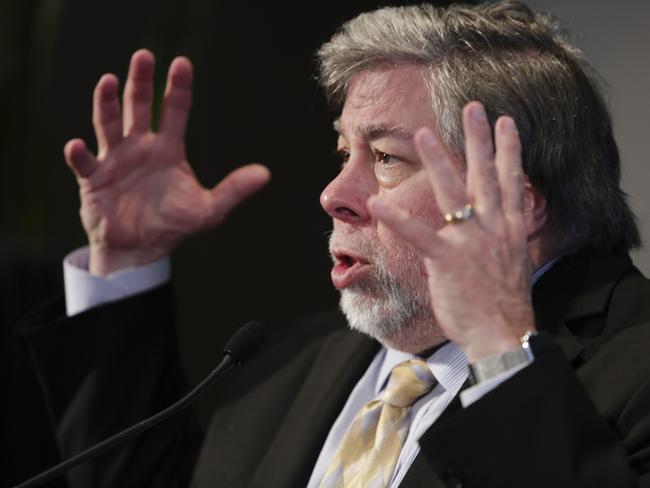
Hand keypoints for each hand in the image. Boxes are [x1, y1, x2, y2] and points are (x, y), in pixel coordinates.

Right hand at [64, 50, 269, 274]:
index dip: (178, 88)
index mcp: (169, 150)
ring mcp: (115, 159)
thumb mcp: (209, 210)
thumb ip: (233, 190)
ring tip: (108, 80)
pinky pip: (84, 163)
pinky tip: (77, 145)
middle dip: (141, 82)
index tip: (182, 63)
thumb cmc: (173, 226)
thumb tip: (265, 174)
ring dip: (107, 103)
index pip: (176, 111)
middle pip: (139, 107)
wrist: (142, 251)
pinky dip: (79, 154)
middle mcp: (141, 147)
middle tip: (143, 56)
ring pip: (109, 124)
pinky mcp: (94, 179)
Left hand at [367, 102, 534, 361]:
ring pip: (453, 192)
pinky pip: (418, 234)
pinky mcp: (447, 260)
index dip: (509, 150)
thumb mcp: (512, 265)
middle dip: (478, 139)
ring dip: (439, 160)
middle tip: (472, 107)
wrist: (502, 334)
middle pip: (485, 175)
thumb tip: (490, 227)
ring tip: (424, 133)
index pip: (512, 181)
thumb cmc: (502, 305)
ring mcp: (470, 242)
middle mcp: (493, 229)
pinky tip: (377, 203)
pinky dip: (397, 218)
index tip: (506, 122)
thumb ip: (498, 240)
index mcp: (510, 230)